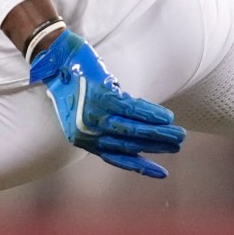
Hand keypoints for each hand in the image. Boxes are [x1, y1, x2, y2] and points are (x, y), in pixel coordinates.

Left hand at [28, 29, 184, 178]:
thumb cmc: (73, 87)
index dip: (141, 166)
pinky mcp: (100, 97)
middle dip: (156, 147)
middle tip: (178, 146)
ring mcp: (93, 115)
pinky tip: (166, 117)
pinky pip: (130, 109)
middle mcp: (87, 131)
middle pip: (128, 144)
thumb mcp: (84, 113)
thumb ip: (106, 127)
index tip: (163, 173)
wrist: (55, 61)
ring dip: (158, 133)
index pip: (116, 158)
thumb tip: (137, 137)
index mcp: (82, 139)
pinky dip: (150, 114)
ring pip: (132, 129)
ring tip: (178, 134)